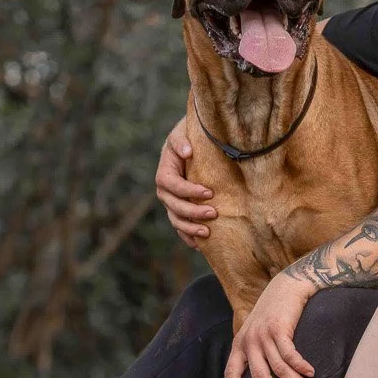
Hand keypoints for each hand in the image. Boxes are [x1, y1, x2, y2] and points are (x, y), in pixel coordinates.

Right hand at [155, 117, 215, 244]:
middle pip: (174, 206)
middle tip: (213, 213)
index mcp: (164, 172)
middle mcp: (165, 191)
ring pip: (176, 220)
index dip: (188, 191)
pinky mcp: (180, 211)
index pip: (172, 185)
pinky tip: (200, 245)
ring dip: (190, 228)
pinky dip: (188, 237)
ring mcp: (171, 203)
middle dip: (192, 212)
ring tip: (207, 232)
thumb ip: (181, 141)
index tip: (209, 192)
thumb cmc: (190, 137)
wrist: (195, 145)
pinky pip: (180, 228)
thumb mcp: (182, 132)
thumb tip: (187, 152)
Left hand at [225, 272, 317, 377]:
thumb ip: (255, 351)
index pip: (231, 371)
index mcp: (240, 343)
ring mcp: (263, 335)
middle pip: (258, 376)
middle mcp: (249, 341)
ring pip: (278, 367)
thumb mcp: (257, 330)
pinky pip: (290, 354)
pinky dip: (300, 366)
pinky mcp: (279, 329)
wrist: (287, 285)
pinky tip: (310, 373)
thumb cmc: (274, 311)